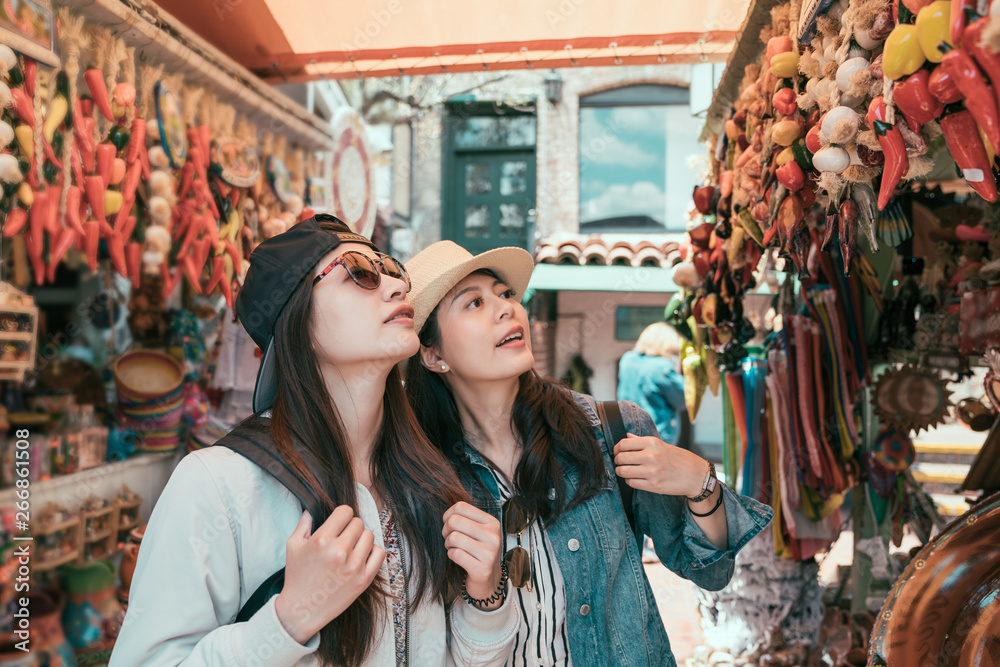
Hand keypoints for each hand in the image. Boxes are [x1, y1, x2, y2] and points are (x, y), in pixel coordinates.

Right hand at [275, 506, 384, 643]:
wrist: (301, 610)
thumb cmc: (297, 576)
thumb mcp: (293, 545)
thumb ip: (303, 523)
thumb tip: (313, 508)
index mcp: (321, 539)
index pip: (345, 511)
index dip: (342, 516)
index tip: (338, 524)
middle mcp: (339, 551)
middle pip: (358, 523)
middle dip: (350, 528)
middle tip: (342, 539)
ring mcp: (353, 566)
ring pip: (369, 536)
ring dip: (361, 540)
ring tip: (350, 549)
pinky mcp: (363, 580)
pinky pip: (379, 554)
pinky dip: (373, 552)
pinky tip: (361, 557)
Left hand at [442, 502, 503, 607]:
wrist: (489, 580)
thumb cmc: (479, 552)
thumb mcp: (479, 532)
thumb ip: (466, 519)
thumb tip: (446, 514)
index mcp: (492, 523)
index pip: (461, 506)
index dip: (448, 514)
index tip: (448, 524)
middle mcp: (493, 536)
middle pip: (455, 521)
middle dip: (445, 530)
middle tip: (449, 538)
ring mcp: (489, 553)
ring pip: (453, 538)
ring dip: (448, 544)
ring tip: (453, 548)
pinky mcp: (481, 569)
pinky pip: (455, 554)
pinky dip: (451, 555)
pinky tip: (458, 558)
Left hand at [613, 433, 707, 497]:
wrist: (696, 475)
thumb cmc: (678, 458)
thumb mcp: (661, 444)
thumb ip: (642, 440)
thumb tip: (626, 436)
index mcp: (652, 443)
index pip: (623, 444)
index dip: (616, 449)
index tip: (617, 452)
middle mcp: (651, 456)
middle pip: (621, 458)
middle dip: (617, 460)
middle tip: (620, 462)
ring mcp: (652, 472)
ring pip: (623, 471)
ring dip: (621, 471)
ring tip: (624, 470)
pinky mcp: (653, 485)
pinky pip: (631, 482)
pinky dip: (629, 480)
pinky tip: (634, 478)